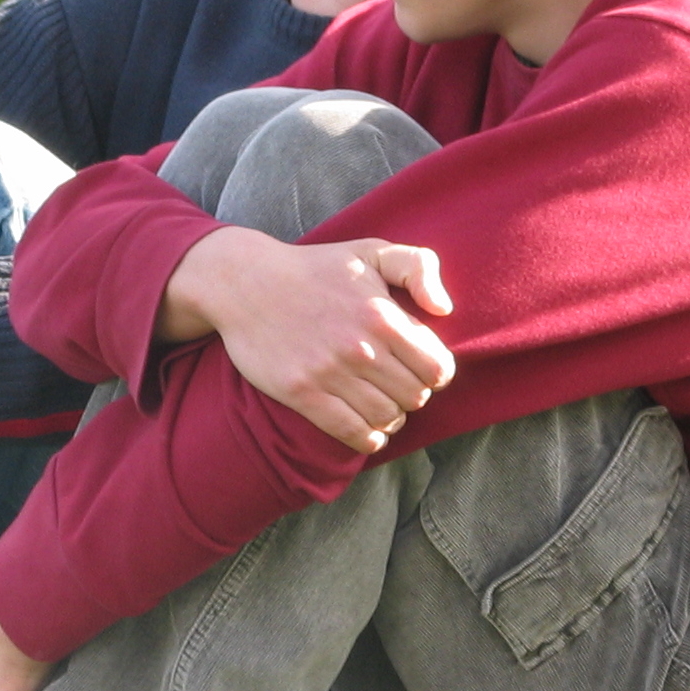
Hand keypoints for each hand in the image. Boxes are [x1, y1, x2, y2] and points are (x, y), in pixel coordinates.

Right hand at [158, 226, 455, 453]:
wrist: (246, 283)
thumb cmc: (316, 268)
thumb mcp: (372, 251)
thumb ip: (419, 267)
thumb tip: (443, 310)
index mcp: (383, 316)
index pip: (437, 368)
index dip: (437, 373)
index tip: (424, 370)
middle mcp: (360, 348)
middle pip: (414, 396)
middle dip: (414, 394)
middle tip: (399, 387)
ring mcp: (329, 373)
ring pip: (385, 418)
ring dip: (391, 418)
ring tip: (384, 408)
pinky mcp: (301, 393)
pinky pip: (351, 432)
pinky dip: (368, 439)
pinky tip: (369, 432)